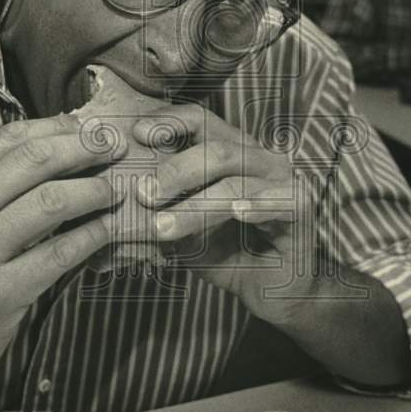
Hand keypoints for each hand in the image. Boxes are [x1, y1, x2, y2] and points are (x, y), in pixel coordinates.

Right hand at [0, 113, 123, 390]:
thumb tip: (62, 142)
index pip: (12, 137)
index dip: (61, 128)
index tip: (95, 129)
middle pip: (36, 159)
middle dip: (85, 149)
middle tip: (117, 150)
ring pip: (52, 201)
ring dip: (94, 191)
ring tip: (114, 192)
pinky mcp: (0, 291)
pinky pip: (60, 252)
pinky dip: (93, 235)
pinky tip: (108, 229)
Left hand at [131, 104, 310, 322]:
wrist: (272, 291)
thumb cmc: (227, 253)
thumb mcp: (182, 231)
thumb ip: (156, 213)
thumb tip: (108, 212)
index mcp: (230, 151)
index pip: (200, 120)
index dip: (170, 122)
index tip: (138, 134)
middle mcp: (258, 158)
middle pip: (215, 148)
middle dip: (175, 171)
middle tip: (143, 195)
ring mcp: (283, 179)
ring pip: (235, 183)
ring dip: (195, 206)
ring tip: (163, 228)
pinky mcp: (301, 207)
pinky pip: (277, 202)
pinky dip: (256, 206)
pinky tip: (237, 213)